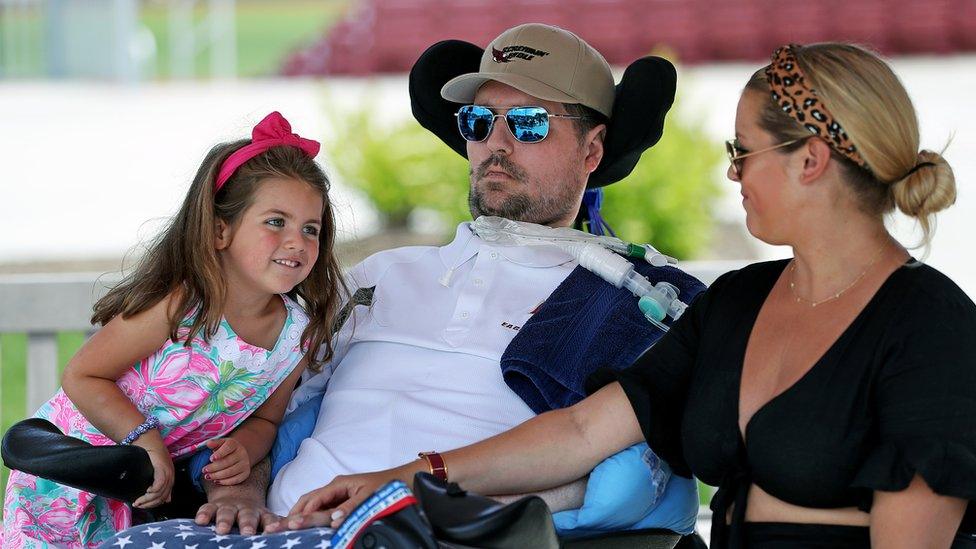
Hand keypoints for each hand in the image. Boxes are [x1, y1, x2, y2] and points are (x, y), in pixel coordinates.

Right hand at [133, 444, 173, 508]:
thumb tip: (166, 500)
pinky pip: (160, 485)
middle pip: (162, 497)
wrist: (146, 440)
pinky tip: (146, 491)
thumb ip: (159, 485)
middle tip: (137, 505)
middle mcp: (171, 476)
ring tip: (137, 501)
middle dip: (149, 504)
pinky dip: (153, 491)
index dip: (153, 504)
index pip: (164, 497)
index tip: (142, 506)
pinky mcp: (163, 468)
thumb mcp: (153, 472)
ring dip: (147, 500)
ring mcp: (168, 472)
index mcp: (169, 478)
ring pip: (160, 493)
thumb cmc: (148, 455)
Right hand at [195, 495, 281, 535]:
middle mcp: (246, 510)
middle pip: (248, 516)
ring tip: (223, 530)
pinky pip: (207, 509)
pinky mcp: (213, 507)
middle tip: (247, 532)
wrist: (237, 492)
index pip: (269, 519)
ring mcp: (229, 507)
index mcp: (262, 514)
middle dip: (248, 524)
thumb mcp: (265, 517)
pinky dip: (204, 514)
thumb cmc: (253, 513)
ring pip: (227, 513)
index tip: (271, 531)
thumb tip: (296, 534)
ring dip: (225, 521)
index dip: (271, 524)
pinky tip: (199, 521)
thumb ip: (275, 524)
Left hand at [203, 438, 250, 484]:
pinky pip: (235, 480)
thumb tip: (209, 443)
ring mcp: (245, 464)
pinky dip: (224, 481)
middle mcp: (242, 453)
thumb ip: (214, 443)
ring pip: (230, 472)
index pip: (228, 447)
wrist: (238, 455)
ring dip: (217, 475)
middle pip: (227, 461)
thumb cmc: (225, 450)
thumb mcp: (220, 444)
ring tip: (208, 476)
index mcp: (234, 444)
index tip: (211, 459)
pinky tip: (216, 480)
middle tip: (204, 470)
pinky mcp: (245, 473)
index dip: (220, 453)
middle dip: (214, 467)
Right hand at [269, 469, 399, 531]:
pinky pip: (323, 510)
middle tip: (276, 528)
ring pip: (313, 506)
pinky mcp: (342, 502)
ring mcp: (338, 495)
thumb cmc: (385, 486)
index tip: (289, 525)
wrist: (402, 481)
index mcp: (338, 484)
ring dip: (301, 516)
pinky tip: (305, 527)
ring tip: (284, 529)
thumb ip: (349, 508)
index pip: (313, 499)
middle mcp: (335, 488)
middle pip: (308, 501)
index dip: (301, 513)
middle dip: (293, 514)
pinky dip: (312, 518)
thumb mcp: (368, 497)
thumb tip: (333, 519)